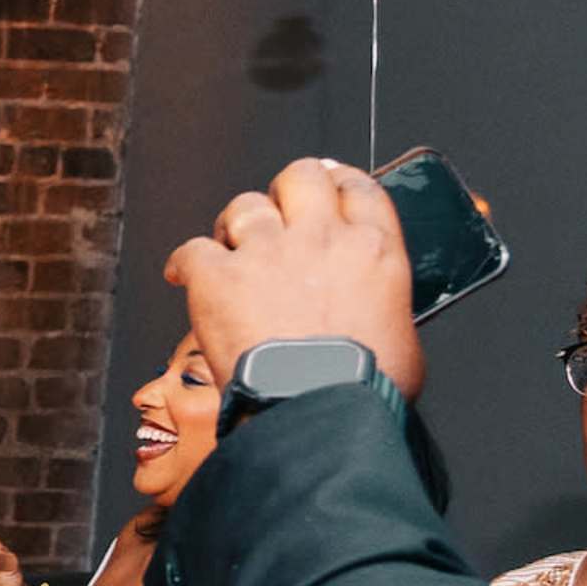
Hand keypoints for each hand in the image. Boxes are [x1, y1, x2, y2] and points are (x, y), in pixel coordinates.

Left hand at [164, 156, 421, 393]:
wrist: (320, 409)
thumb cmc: (363, 385)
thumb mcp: (402, 331)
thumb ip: (382, 299)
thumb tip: (369, 308)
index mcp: (374, 248)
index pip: (358, 187)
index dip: (336, 180)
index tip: (325, 186)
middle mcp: (322, 238)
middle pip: (301, 176)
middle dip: (285, 189)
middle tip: (276, 213)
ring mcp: (268, 253)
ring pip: (246, 205)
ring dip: (236, 222)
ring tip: (231, 245)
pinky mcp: (219, 278)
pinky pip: (191, 249)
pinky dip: (184, 261)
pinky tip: (184, 275)